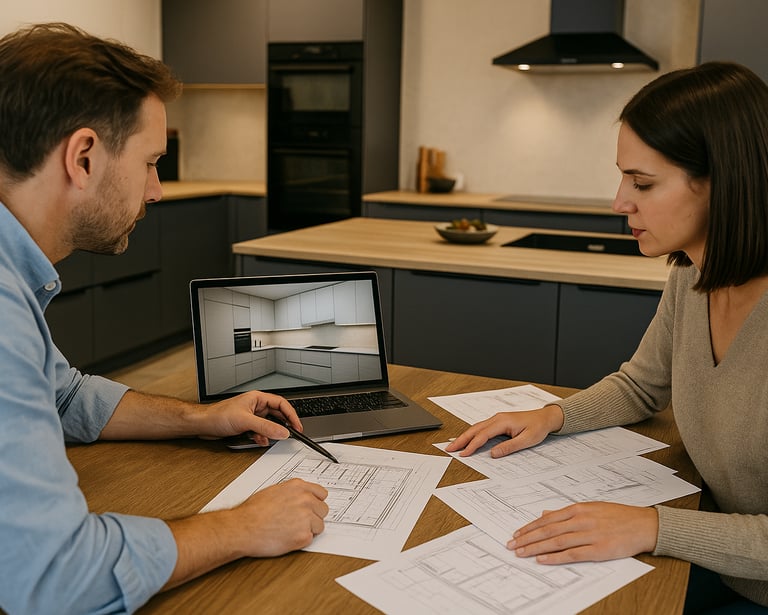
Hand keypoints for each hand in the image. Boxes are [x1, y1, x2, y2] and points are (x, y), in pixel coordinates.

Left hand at [199, 391, 302, 444]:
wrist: (203, 424)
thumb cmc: (218, 415)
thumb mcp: (245, 421)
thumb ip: (266, 427)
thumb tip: (283, 432)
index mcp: (258, 398)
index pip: (281, 404)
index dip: (291, 415)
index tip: (297, 426)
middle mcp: (256, 406)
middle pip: (277, 415)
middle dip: (282, 426)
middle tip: (291, 434)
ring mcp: (252, 416)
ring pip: (269, 425)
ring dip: (269, 433)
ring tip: (268, 438)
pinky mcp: (247, 426)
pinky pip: (261, 432)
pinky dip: (261, 437)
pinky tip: (258, 440)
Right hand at [232, 478, 329, 556]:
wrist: (243, 528)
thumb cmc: (253, 511)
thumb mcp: (274, 491)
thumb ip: (293, 492)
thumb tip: (302, 497)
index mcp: (298, 487)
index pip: (322, 493)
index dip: (316, 502)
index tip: (312, 507)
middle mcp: (305, 500)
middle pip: (323, 510)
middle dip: (313, 516)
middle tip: (298, 522)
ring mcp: (306, 518)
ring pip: (319, 525)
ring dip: (308, 529)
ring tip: (290, 530)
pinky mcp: (303, 536)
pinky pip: (310, 539)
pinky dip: (301, 541)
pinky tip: (287, 537)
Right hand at [445, 404, 563, 457]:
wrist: (545, 417)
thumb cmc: (537, 427)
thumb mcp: (527, 440)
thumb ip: (509, 447)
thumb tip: (493, 454)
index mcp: (502, 422)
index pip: (483, 435)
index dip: (472, 445)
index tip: (463, 453)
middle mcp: (497, 418)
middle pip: (475, 429)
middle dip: (461, 439)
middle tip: (450, 448)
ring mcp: (497, 419)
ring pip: (476, 428)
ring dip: (465, 436)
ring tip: (455, 445)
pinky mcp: (498, 422)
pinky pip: (482, 428)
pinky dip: (472, 434)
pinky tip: (468, 439)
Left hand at [508, 502, 658, 563]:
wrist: (643, 525)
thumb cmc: (618, 516)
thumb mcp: (591, 508)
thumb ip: (567, 513)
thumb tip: (545, 514)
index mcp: (578, 509)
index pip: (547, 519)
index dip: (529, 527)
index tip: (516, 534)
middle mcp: (581, 520)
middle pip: (547, 530)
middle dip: (527, 538)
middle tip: (512, 545)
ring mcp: (589, 535)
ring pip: (556, 541)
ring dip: (535, 548)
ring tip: (521, 553)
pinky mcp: (598, 549)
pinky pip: (572, 554)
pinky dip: (555, 557)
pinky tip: (542, 559)